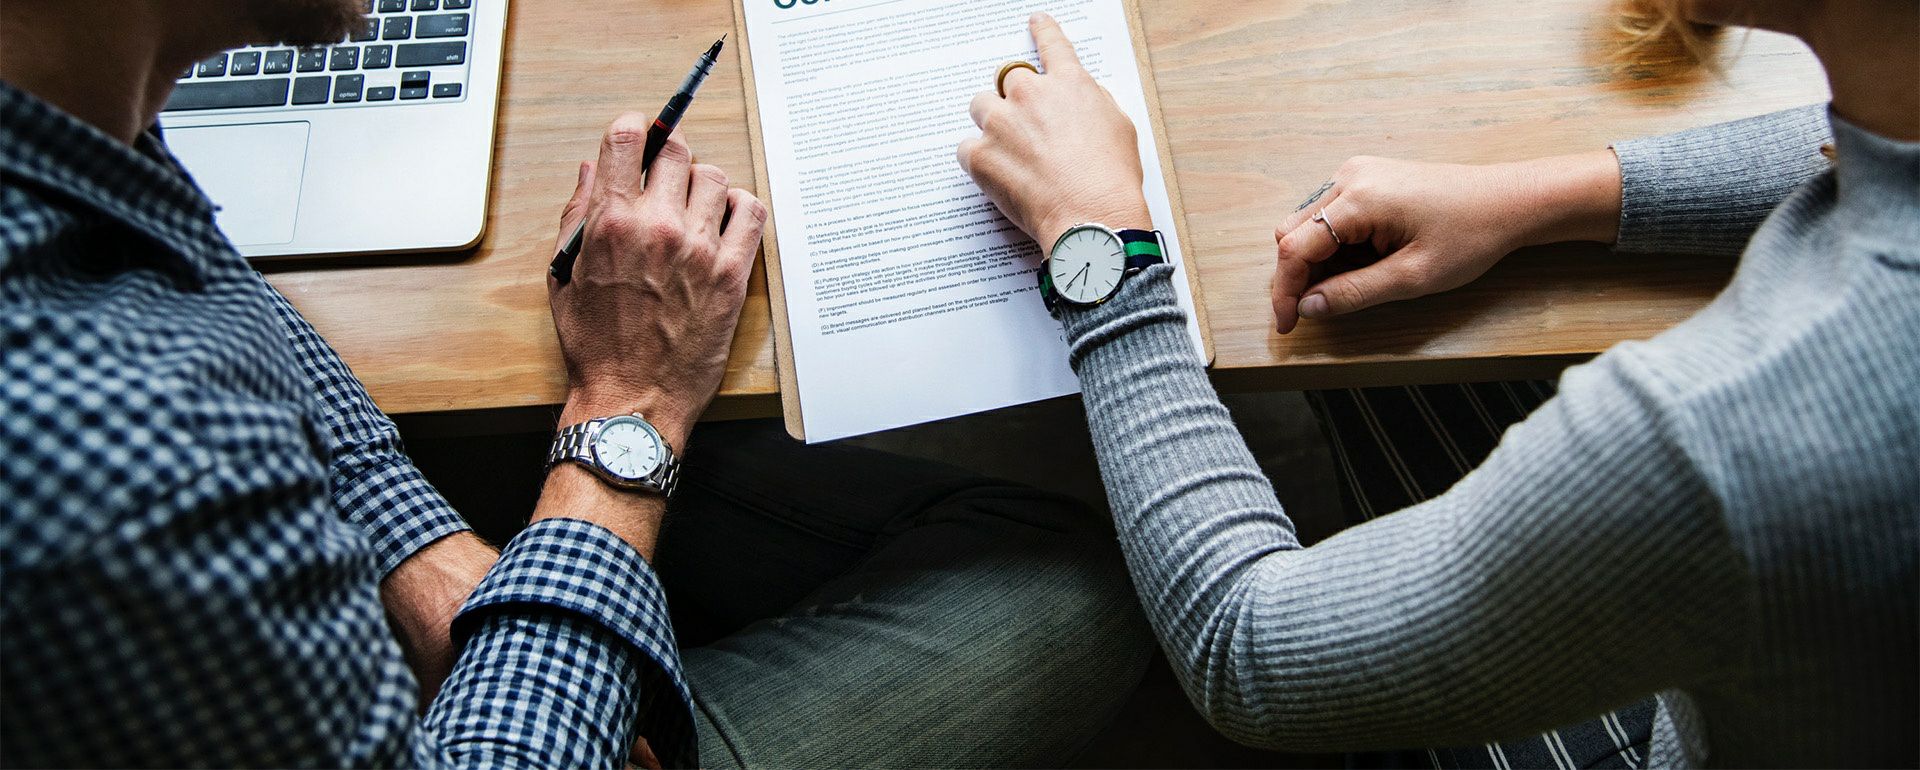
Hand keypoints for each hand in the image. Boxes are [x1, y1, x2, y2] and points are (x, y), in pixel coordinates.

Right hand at [549, 119, 768, 445]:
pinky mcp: (732, 274)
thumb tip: (592, 171)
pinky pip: (751, 212)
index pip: (628, 139)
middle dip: (668, 158)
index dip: (635, 128)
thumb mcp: (565, 275)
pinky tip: (724, 223)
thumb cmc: (595, 344)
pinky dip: (740, 208)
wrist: (632, 398)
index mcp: (612, 223)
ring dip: (702, 186)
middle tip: (664, 181)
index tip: (640, 134)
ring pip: (715, 177)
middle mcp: (659, 228)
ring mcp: (700, 250)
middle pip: (677, 151)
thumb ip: (577, 215)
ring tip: (692, 210)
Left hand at [958, 13, 1151, 248]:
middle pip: (1007, 79)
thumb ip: (1095, 104)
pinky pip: (965, 148)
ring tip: (1007, 151)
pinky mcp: (980, 155)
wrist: (1090, 218)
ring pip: (981, 106)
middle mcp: (1030, 95)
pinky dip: (977, 159)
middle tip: (1022, 125)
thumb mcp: (1120, 128)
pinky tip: (996, 175)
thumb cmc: (1110, 180)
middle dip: (1013, 98)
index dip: (1043, 32)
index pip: (1053, 46)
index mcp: (1069, 84)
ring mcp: (1001, 123)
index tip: (1036, 22)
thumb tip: (1081, 102)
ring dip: (991, 122)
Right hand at [1271, 151, 1621, 333]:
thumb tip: (1308, 308)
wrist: (1509, 201)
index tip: (1289, 325)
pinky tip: (1361, 264)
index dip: (1285, 291)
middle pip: (1292, 234)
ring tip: (1350, 287)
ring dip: (1316, 262)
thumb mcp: (1412, 277)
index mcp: (1358, 198)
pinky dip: (1334, 246)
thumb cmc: (1471, 236)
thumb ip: (1354, 293)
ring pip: (1308, 226)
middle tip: (1319, 311)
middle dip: (1298, 277)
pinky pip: (1330, 216)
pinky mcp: (1367, 178)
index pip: (1294, 248)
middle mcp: (1349, 177)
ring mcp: (1357, 174)